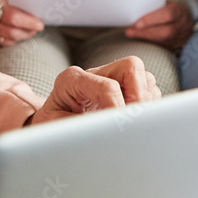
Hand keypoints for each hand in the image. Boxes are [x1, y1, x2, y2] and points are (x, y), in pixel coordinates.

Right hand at [0, 0, 42, 52]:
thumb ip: (11, 8)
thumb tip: (33, 16)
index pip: (12, 16)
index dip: (28, 21)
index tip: (39, 24)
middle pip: (12, 32)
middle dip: (27, 31)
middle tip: (37, 28)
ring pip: (9, 40)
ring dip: (21, 36)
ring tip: (27, 31)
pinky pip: (2, 45)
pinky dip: (11, 41)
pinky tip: (13, 36)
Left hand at [31, 56, 160, 124]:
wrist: (48, 124)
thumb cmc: (51, 125)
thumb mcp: (55, 127)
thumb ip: (79, 127)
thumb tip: (106, 131)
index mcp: (72, 79)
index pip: (107, 86)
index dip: (118, 107)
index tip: (121, 127)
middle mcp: (95, 73)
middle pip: (131, 66)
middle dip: (140, 94)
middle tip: (136, 120)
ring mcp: (112, 78)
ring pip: (144, 77)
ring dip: (145, 101)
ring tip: (133, 123)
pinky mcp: (123, 88)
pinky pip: (148, 90)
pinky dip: (148, 105)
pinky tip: (135, 121)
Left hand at [125, 1, 193, 49]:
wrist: (185, 19)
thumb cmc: (169, 8)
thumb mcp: (165, 4)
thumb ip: (153, 8)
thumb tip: (134, 13)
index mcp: (180, 10)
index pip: (168, 15)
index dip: (152, 19)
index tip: (136, 23)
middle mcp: (183, 25)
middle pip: (166, 32)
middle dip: (145, 33)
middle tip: (129, 31)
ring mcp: (182, 38)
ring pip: (164, 42)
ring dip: (145, 39)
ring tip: (131, 34)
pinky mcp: (177, 47)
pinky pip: (162, 47)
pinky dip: (149, 43)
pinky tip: (138, 39)